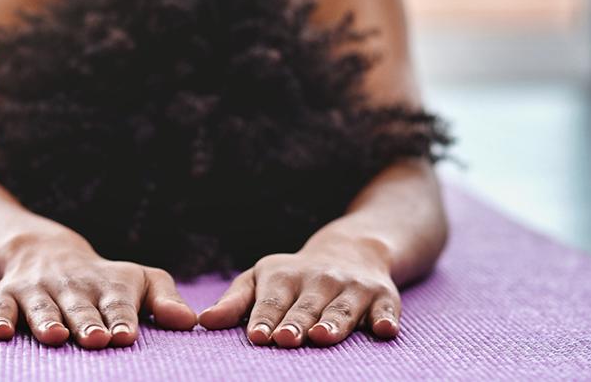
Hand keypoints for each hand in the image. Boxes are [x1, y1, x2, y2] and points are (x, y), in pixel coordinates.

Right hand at [0, 236, 196, 347]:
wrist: (46, 251)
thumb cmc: (105, 279)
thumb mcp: (139, 281)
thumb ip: (165, 300)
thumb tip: (190, 322)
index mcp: (108, 285)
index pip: (117, 303)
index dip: (121, 318)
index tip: (125, 336)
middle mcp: (72, 285)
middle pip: (80, 306)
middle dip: (87, 322)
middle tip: (95, 339)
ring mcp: (38, 290)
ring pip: (42, 306)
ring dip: (46, 320)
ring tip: (55, 337)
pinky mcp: (7, 295)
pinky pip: (0, 306)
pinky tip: (1, 334)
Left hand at [198, 241, 400, 347]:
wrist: (351, 251)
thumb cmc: (293, 278)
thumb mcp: (260, 281)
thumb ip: (234, 303)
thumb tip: (203, 322)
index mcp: (284, 277)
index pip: (272, 302)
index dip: (264, 318)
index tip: (257, 336)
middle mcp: (319, 280)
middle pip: (306, 306)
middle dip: (296, 322)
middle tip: (285, 339)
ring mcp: (353, 287)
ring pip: (342, 308)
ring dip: (334, 322)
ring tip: (322, 337)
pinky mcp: (383, 297)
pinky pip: (387, 308)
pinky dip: (386, 318)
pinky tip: (385, 330)